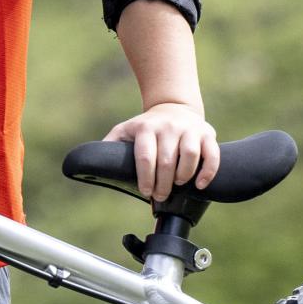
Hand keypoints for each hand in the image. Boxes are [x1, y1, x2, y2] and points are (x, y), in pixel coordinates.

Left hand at [104, 101, 218, 203]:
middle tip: (160, 196)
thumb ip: (110, 145)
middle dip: (163, 184)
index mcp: (146, 128)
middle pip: (167, 161)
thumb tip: (91, 163)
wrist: (174, 107)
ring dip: (183, 176)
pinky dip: (208, 172)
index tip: (146, 192)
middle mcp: (168, 127)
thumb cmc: (146, 127)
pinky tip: (199, 185)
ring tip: (178, 186)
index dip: (146, 178)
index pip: (145, 157)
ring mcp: (189, 129)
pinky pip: (212, 154)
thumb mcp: (126, 130)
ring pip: (189, 155)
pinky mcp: (207, 133)